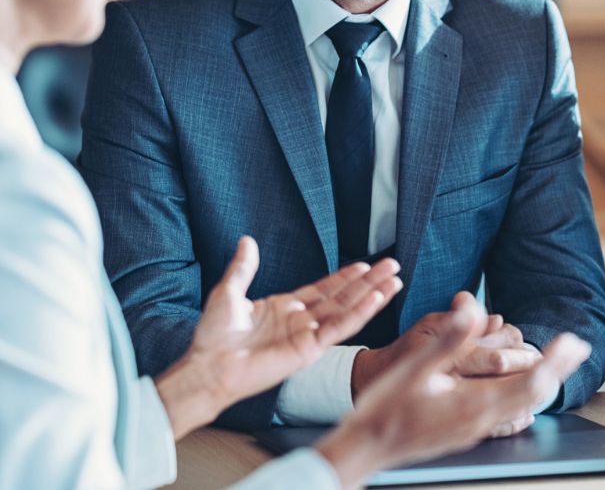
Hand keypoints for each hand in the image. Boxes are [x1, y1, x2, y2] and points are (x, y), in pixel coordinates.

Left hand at [157, 236, 402, 436]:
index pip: (322, 290)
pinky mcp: (309, 350)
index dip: (344, 277)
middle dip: (368, 282)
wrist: (209, 364)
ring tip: (394, 280)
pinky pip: (339, 329)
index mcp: (284, 309)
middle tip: (392, 266)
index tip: (364, 265)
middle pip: (342, 298)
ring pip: (347, 312)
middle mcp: (300, 322)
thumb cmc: (214, 335)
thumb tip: (247, 241)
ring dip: (371, 296)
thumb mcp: (229, 292)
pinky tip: (375, 300)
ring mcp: (307, 336)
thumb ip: (244, 267)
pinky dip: (359, 314)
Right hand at [316, 298, 591, 486]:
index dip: (553, 360)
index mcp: (472, 403)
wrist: (366, 447)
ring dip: (542, 383)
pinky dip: (522, 402)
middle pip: (533, 395)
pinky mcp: (466, 433)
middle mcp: (481, 420)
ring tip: (557, 365)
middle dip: (558, 369)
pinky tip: (524, 401)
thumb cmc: (385, 408)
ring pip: (522, 406)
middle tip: (576, 346)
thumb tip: (473, 309)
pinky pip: (507, 418)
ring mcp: (475, 430)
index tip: (569, 340)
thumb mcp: (414, 367)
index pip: (529, 381)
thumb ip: (449, 340)